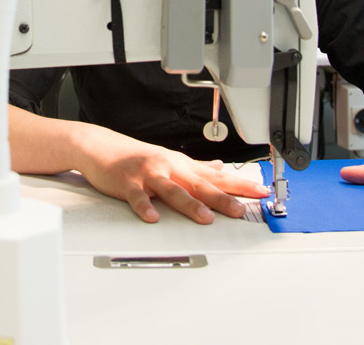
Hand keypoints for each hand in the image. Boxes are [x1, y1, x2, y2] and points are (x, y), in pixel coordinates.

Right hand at [71, 125, 268, 223]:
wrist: (102, 146)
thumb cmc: (137, 156)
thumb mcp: (171, 159)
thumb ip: (198, 166)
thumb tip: (222, 167)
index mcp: (182, 165)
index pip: (216, 176)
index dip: (240, 184)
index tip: (261, 192)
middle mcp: (169, 168)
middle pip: (199, 184)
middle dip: (221, 198)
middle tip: (240, 210)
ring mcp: (148, 175)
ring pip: (172, 190)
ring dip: (189, 204)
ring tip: (205, 217)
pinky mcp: (128, 183)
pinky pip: (137, 197)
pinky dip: (144, 206)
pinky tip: (152, 217)